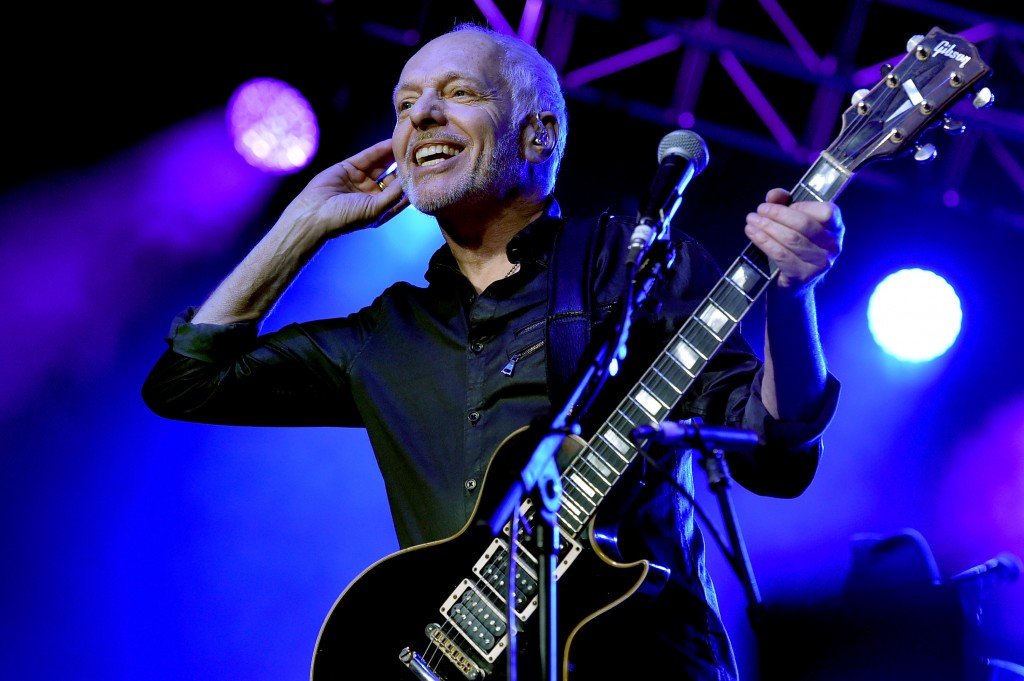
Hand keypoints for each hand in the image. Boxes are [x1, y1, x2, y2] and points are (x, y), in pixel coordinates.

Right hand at [279, 139, 408, 238]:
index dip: (414, 183)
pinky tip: (391, 142)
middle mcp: (374, 195)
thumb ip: (394, 194)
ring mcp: (362, 181)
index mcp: (382, 208)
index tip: (427, 171)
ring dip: (394, 155)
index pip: (403, 194)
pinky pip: (368, 157)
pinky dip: (379, 150)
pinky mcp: (350, 168)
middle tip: (421, 153)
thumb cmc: (346, 218)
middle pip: (394, 177)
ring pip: (382, 165)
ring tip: (407, 143)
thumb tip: (410, 180)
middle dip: (405, 166)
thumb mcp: (375, 209)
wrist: (313, 214)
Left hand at [744, 188, 843, 291]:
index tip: (786, 206)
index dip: (805, 206)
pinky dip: (764, 241)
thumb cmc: (794, 250)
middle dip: (778, 214)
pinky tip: (753, 233)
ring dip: (767, 227)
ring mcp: (820, 263)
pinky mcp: (803, 275)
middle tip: (759, 210)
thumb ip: (785, 204)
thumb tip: (774, 194)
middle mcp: (833, 246)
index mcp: (836, 229)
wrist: (792, 287)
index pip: (828, 212)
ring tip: (752, 220)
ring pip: (791, 239)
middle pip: (804, 224)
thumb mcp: (793, 224)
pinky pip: (781, 254)